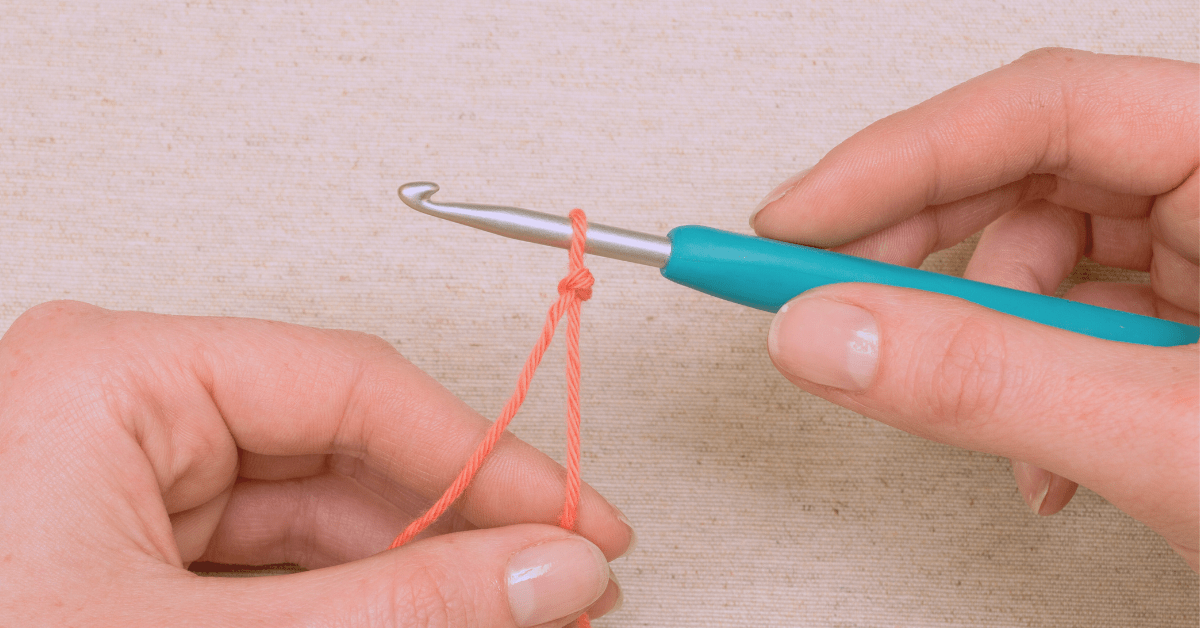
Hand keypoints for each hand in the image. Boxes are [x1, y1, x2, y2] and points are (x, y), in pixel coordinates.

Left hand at [0, 301, 630, 625]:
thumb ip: (397, 607)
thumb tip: (546, 570)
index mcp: (115, 375)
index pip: (355, 385)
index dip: (487, 458)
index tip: (576, 521)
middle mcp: (119, 411)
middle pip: (346, 453)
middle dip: (458, 531)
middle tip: (554, 588)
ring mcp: (122, 482)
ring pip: (318, 518)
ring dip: (413, 577)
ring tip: (500, 620)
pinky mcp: (127, 550)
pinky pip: (272, 564)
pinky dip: (352, 606)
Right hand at [751, 48, 1197, 568]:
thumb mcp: (1178, 444)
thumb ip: (986, 381)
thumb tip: (827, 333)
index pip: (1050, 110)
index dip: (898, 160)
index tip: (792, 223)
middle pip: (1035, 169)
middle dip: (919, 247)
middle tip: (818, 294)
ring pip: (1050, 247)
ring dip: (983, 335)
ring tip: (978, 421)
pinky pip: (1084, 311)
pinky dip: (1035, 376)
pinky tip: (1045, 452)